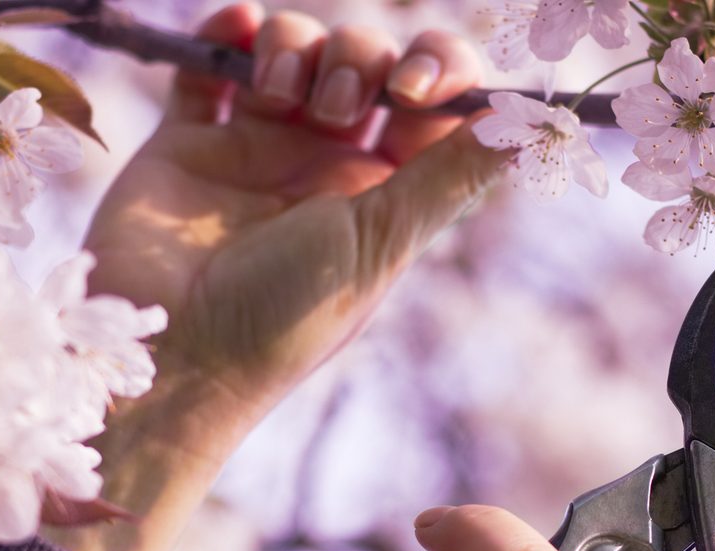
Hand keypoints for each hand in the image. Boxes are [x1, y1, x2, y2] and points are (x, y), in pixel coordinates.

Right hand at [59, 4, 504, 550]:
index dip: (438, 73)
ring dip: (295, 47)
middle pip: (363, 64)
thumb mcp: (381, 245)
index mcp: (377, 198)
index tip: (417, 86)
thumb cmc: (282, 315)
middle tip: (339, 105)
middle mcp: (320, 169)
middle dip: (359, 58)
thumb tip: (541, 126)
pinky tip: (239, 31)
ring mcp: (253, 152)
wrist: (172, 355)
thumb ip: (452, 175)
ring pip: (293, 50)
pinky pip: (212, 65)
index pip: (428, 108)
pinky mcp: (188, 143)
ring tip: (277, 100)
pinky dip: (228, 33)